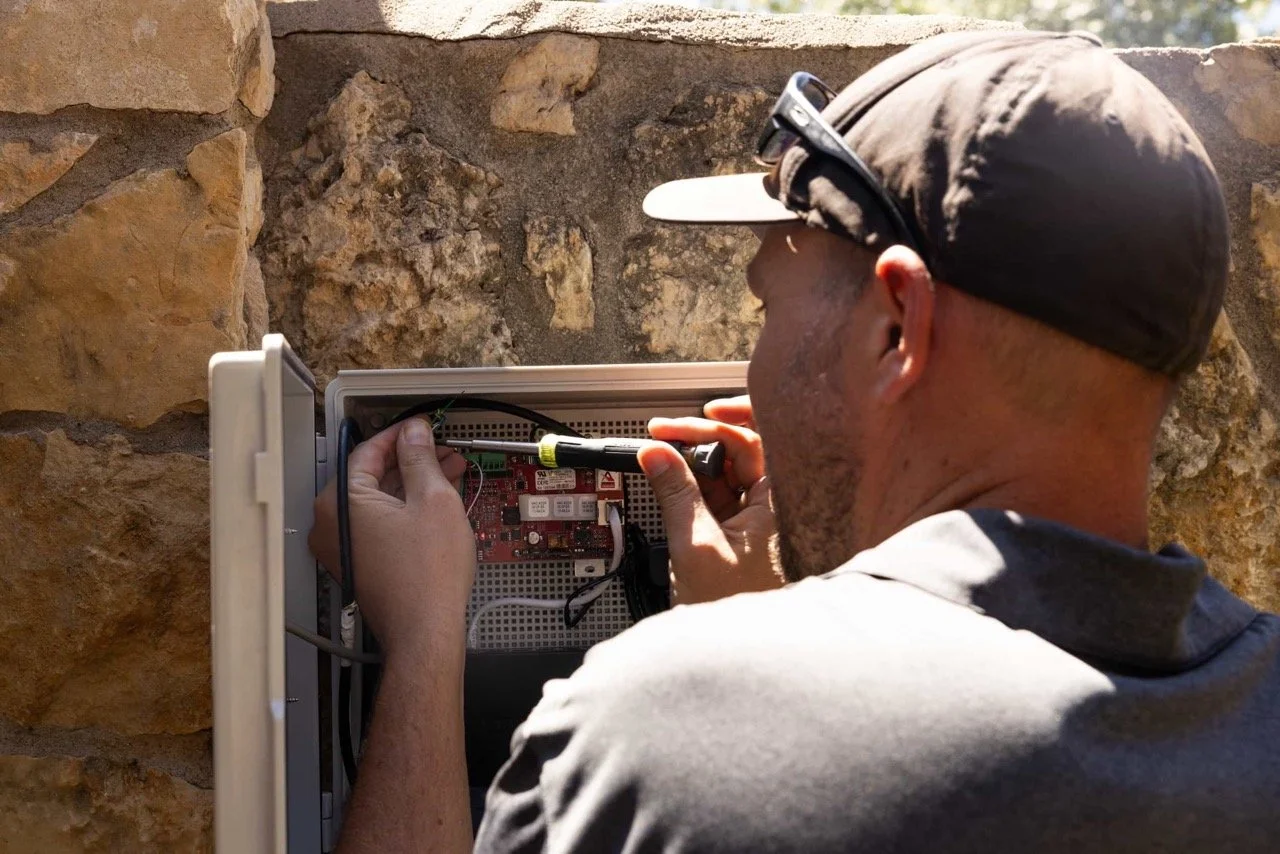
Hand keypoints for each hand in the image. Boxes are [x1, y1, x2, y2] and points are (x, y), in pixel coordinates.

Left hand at [309, 419, 473, 652]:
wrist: (425, 630)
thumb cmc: (426, 576)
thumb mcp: (433, 499)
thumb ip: (420, 458)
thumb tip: (414, 434)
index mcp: (340, 502)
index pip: (367, 450)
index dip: (401, 435)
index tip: (422, 428)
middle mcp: (332, 523)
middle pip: (372, 475)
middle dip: (412, 460)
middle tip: (442, 452)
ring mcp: (342, 546)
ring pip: (378, 500)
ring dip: (413, 484)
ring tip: (449, 474)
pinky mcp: (358, 563)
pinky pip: (379, 523)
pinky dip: (405, 509)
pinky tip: (436, 502)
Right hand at [638, 396, 781, 604]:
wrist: (740, 658)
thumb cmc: (736, 614)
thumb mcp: (696, 546)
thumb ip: (675, 493)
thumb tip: (656, 453)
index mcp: (780, 503)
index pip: (750, 441)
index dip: (710, 426)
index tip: (668, 428)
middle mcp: (776, 507)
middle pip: (742, 452)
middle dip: (701, 440)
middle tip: (664, 439)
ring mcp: (758, 522)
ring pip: (727, 475)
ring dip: (694, 465)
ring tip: (662, 465)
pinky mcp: (741, 537)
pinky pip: (720, 499)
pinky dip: (695, 489)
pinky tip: (672, 489)